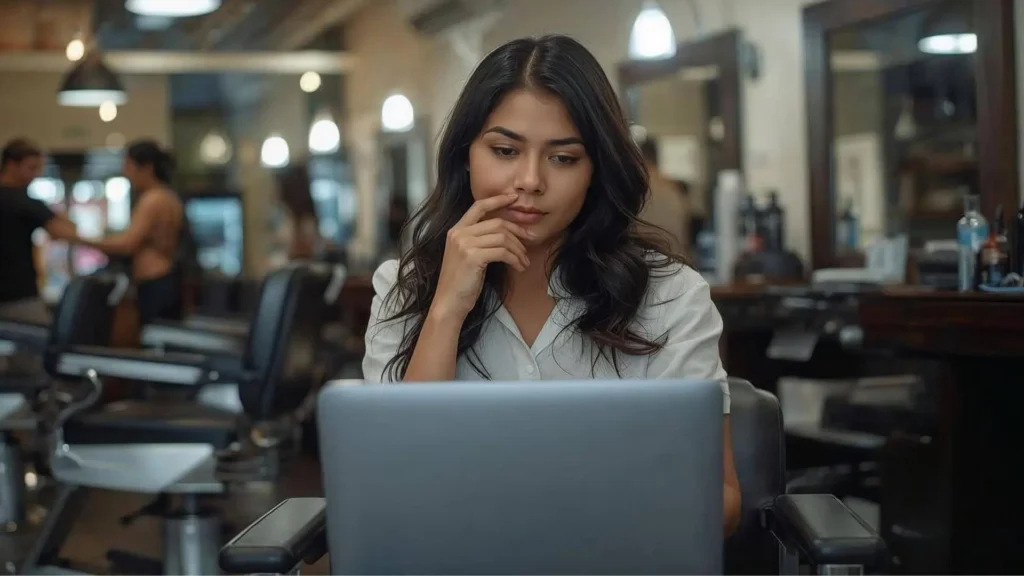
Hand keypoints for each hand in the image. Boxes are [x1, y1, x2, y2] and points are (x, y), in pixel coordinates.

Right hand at [430, 193, 534, 320]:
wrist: (449, 303)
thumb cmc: (461, 282)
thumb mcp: (467, 255)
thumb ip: (479, 240)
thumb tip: (507, 233)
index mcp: (456, 230)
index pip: (479, 206)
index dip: (498, 200)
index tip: (514, 198)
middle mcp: (459, 233)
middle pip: (497, 223)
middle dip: (517, 232)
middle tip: (530, 242)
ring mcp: (464, 244)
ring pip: (503, 238)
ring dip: (519, 250)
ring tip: (524, 261)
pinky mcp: (473, 257)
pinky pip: (503, 252)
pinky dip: (515, 259)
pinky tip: (519, 267)